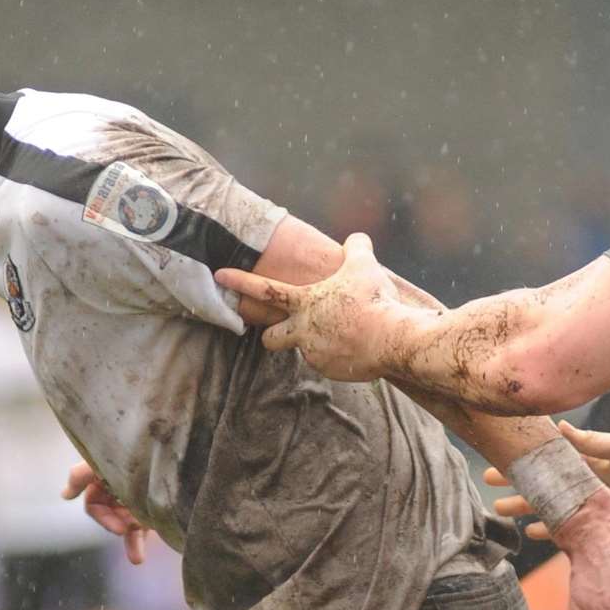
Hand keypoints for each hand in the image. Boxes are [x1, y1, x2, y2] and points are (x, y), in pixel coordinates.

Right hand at [62, 459, 155, 565]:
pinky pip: (143, 526)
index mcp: (102, 478)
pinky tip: (138, 558)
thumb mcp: (102, 460)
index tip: (122, 528)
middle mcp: (117, 489)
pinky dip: (140, 541)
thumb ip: (80, 475)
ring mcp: (135, 498)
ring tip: (137, 559)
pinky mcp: (151, 505)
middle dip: (121, 526)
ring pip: (128, 525)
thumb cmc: (130, 450)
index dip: (104, 517)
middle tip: (135, 528)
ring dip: (131, 542)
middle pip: (112, 516)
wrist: (166, 446)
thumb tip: (64, 496)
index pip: (94, 505)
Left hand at [214, 232, 406, 381]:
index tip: (219, 275)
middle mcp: (302, 329)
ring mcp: (313, 353)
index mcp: (305, 302)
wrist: (390, 337)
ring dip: (316, 345)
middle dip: (270, 335)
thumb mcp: (364, 266)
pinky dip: (337, 358)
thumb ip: (357, 248)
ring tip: (343, 337)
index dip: (241, 281)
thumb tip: (357, 238)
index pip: (265, 289)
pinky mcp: (328, 371)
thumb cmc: (374, 299)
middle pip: (270, 338)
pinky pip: (328, 365)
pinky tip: (355, 351)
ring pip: (305, 351)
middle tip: (283, 331)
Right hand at [485, 421, 609, 538]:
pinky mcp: (591, 524)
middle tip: (486, 480)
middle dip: (514, 480)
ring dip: (522, 505)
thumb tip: (561, 427)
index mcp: (585, 459)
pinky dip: (546, 529)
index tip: (500, 452)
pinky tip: (529, 533)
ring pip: (545, 504)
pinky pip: (562, 527)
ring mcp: (584, 503)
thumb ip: (594, 441)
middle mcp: (580, 479)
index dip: (525, 455)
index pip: (547, 455)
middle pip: (540, 479)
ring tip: (499, 510)